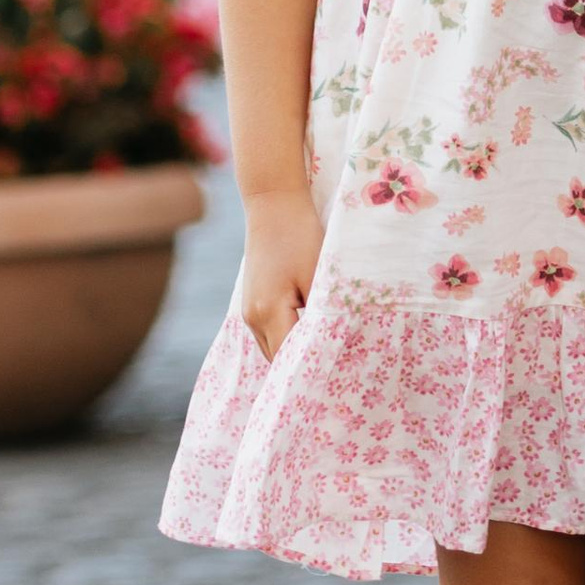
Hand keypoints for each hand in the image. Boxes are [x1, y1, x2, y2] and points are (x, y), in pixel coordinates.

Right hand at [236, 191, 321, 359]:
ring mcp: (248, 311)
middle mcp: (253, 318)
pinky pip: (269, 334)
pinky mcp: (251, 302)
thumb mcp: (318, 276)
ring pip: (272, 349)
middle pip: (278, 361)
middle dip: (301, 368)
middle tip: (336, 374)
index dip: (311, 372)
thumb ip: (322, 313)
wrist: (273, 203)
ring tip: (324, 358)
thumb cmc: (300, 236)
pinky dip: (286, 339)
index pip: (289, 360)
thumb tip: (334, 343)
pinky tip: (308, 336)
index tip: (336, 380)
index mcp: (268, 312)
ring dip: (293, 354)